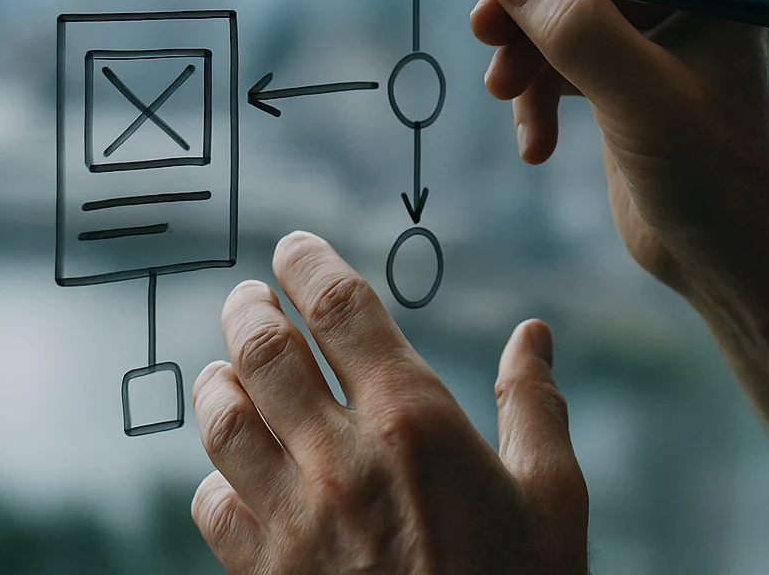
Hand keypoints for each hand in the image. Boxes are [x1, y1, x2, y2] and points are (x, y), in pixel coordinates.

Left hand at [190, 231, 587, 573]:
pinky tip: (226, 473)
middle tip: (246, 298)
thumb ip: (535, 406)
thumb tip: (533, 335)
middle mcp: (340, 459)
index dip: (309, 266)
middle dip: (248, 312)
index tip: (293, 248)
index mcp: (413, 422)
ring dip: (218, 383)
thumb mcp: (554, 497)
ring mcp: (293, 521)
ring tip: (222, 368)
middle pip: (264, 354)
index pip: (341, 312)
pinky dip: (214, 477)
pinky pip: (214, 508)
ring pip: (224, 424)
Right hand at [470, 0, 768, 298]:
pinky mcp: (622, 70)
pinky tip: (535, 144)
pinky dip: (537, 91)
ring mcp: (651, 26)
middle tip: (485, 36)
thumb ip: (581, 29)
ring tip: (507, 99)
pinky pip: (557, 52)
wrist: (729, 258)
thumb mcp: (642, 99)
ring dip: (524, 50)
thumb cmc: (711, 176)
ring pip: (558, 2)